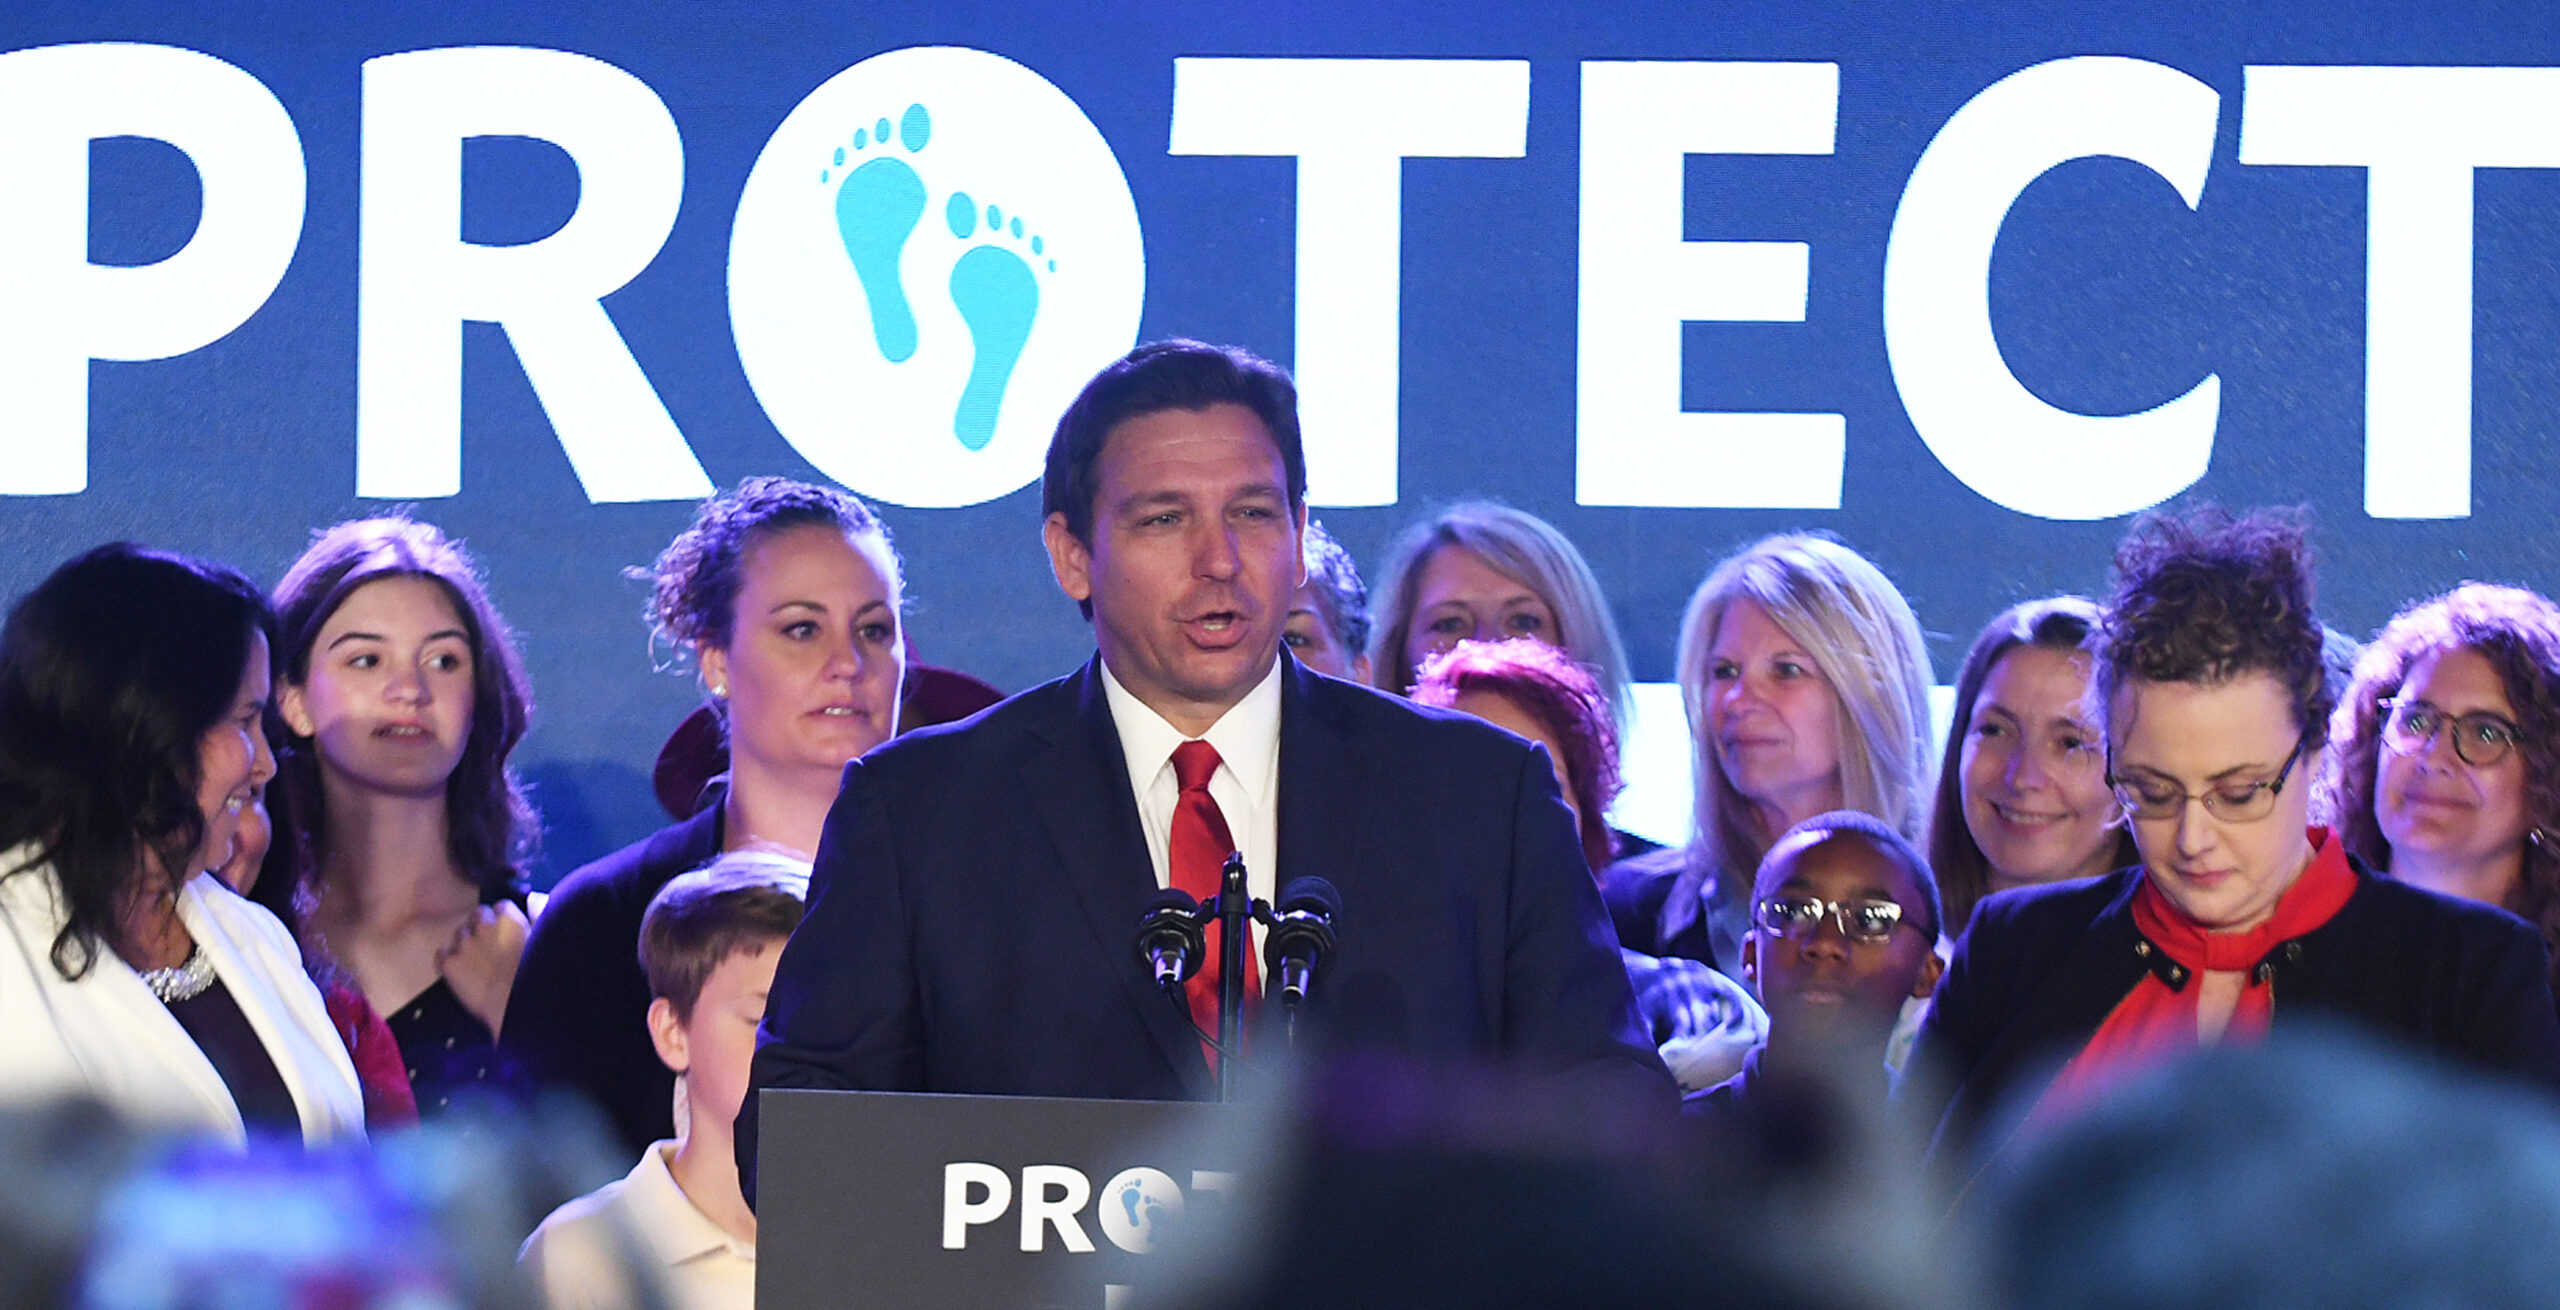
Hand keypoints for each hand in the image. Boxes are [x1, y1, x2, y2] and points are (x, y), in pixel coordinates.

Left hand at [436, 901, 528, 1038]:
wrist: (515, 1009)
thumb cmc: (536, 978)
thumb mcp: (546, 940)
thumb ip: (540, 913)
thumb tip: (533, 898)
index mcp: (509, 920)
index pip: (501, 907)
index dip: (504, 920)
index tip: (507, 933)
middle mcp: (484, 927)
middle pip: (477, 914)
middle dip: (482, 926)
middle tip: (491, 945)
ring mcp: (464, 945)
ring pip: (459, 933)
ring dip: (467, 942)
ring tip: (476, 961)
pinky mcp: (449, 964)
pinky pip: (441, 953)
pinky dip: (448, 958)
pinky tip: (459, 969)